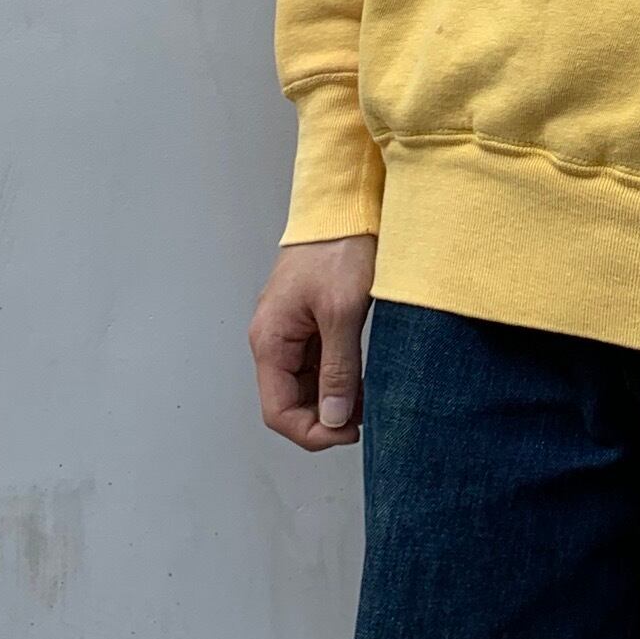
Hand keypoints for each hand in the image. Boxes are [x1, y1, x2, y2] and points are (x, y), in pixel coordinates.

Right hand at [249, 234, 375, 449]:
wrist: (345, 205)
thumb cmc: (338, 247)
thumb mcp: (343, 311)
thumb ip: (338, 368)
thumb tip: (332, 417)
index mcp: (270, 339)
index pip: (278, 410)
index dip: (312, 431)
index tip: (348, 432)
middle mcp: (274, 339)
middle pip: (290, 401)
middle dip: (324, 418)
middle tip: (364, 420)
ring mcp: (292, 330)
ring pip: (306, 385)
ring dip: (334, 400)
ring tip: (369, 401)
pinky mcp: (311, 321)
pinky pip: (319, 363)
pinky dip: (340, 378)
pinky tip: (365, 380)